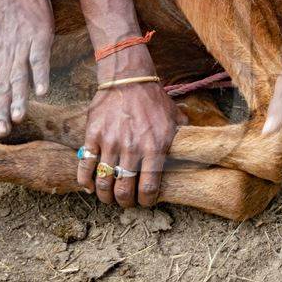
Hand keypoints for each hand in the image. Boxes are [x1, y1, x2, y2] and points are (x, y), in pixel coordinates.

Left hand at [0, 0, 53, 136]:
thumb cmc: (9, 11)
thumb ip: (0, 58)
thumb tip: (0, 77)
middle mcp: (4, 55)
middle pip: (2, 88)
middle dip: (1, 111)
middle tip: (1, 132)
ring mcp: (21, 47)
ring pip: (18, 78)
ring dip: (18, 99)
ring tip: (19, 118)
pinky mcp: (38, 37)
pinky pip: (38, 60)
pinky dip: (40, 76)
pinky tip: (42, 92)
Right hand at [78, 47, 179, 206]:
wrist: (129, 79)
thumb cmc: (154, 101)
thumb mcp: (176, 119)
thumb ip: (183, 139)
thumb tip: (196, 154)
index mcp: (155, 147)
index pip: (148, 187)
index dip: (145, 201)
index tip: (144, 201)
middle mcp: (132, 148)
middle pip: (124, 190)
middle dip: (124, 202)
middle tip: (125, 201)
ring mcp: (110, 142)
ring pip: (103, 182)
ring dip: (105, 195)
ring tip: (108, 196)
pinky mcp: (93, 136)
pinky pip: (85, 166)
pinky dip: (85, 180)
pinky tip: (89, 186)